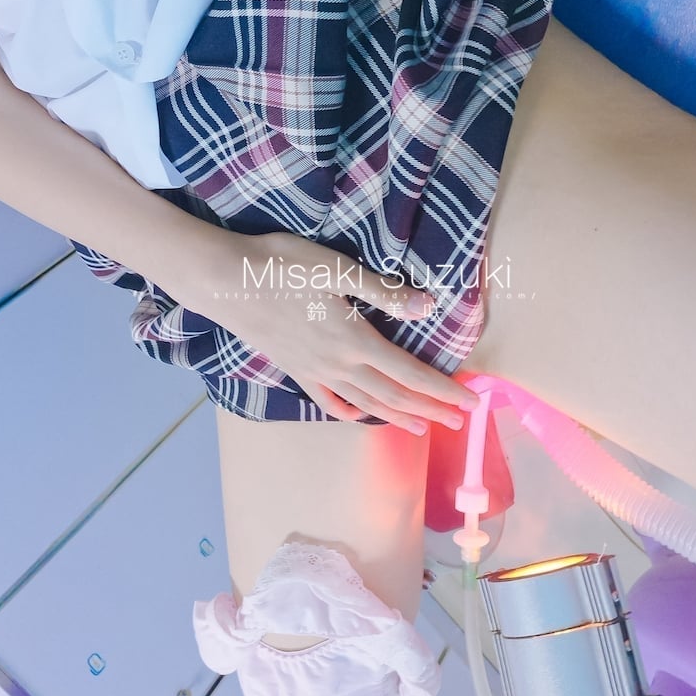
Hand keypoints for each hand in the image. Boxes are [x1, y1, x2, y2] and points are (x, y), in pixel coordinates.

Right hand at [194, 230, 481, 432]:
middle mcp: (340, 364)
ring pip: (365, 402)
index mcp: (356, 340)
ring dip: (396, 416)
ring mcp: (315, 371)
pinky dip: (348, 411)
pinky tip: (356, 416)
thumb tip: (427, 307)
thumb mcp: (338, 270)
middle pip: (394, 394)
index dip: (443, 390)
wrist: (224, 281)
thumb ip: (384, 292)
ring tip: (420, 428)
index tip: (470, 403)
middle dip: (429, 409)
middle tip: (457, 422)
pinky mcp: (294, 369)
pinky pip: (328, 399)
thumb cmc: (283, 267)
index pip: (410, 373)